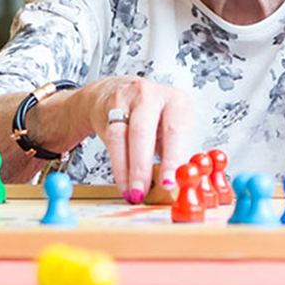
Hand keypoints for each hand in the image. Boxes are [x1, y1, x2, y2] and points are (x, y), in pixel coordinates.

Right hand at [77, 76, 192, 203]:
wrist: (117, 91)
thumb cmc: (153, 116)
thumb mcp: (170, 128)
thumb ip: (173, 153)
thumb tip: (175, 184)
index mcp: (176, 101)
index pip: (175, 130)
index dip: (172, 158)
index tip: (169, 183)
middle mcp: (151, 95)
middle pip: (143, 130)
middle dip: (142, 166)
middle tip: (143, 191)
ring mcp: (127, 99)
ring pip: (122, 136)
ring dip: (126, 170)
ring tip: (132, 192)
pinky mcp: (108, 108)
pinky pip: (110, 139)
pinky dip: (117, 166)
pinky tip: (123, 183)